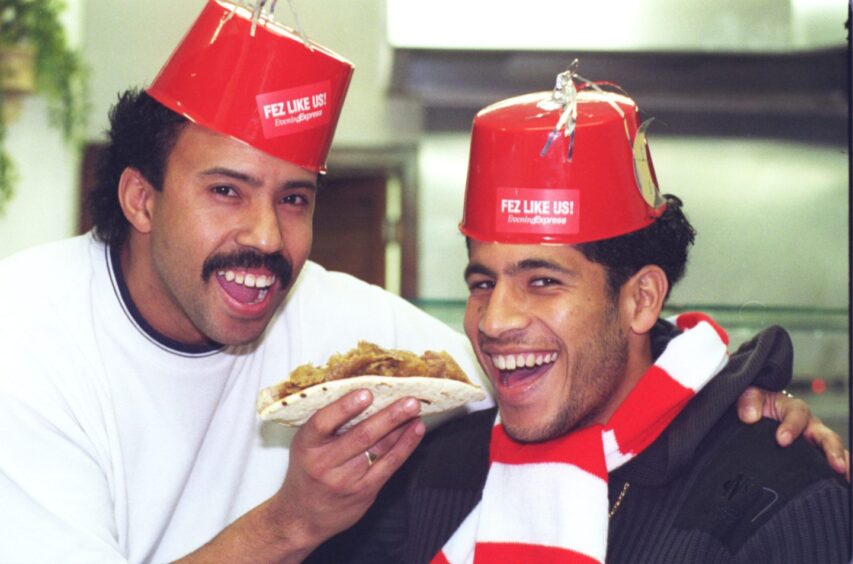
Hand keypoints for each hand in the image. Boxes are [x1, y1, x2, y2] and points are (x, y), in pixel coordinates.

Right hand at [273, 389, 425, 551]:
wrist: (302, 517)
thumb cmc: (307, 472)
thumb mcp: (305, 445)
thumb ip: (328, 424)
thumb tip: (364, 393)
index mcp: (306, 445)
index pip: (323, 422)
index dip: (345, 407)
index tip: (366, 393)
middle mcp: (324, 463)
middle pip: (360, 435)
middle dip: (389, 416)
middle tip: (409, 400)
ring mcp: (346, 480)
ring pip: (379, 448)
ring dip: (401, 427)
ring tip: (415, 410)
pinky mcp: (364, 491)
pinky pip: (389, 465)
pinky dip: (405, 446)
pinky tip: (415, 431)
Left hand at [737, 386, 849, 480]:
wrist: (756, 416)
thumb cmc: (758, 406)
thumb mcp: (750, 397)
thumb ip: (749, 401)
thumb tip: (750, 415)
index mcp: (794, 409)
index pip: (798, 415)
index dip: (791, 427)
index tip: (781, 440)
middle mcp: (810, 426)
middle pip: (826, 436)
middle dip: (832, 450)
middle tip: (836, 465)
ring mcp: (813, 443)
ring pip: (832, 452)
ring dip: (840, 463)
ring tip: (845, 477)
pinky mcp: (811, 457)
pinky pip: (825, 466)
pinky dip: (835, 474)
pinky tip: (839, 484)